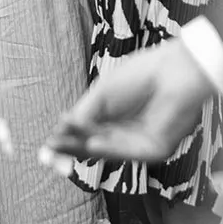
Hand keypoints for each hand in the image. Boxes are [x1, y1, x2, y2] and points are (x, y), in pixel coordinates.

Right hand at [46, 39, 210, 165]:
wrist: (175, 71)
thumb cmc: (141, 75)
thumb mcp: (101, 94)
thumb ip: (82, 115)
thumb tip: (58, 131)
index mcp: (111, 118)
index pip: (83, 134)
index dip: (66, 140)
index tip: (46, 146)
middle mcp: (123, 133)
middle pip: (91, 146)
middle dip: (70, 149)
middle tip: (48, 152)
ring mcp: (138, 143)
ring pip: (106, 151)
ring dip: (83, 149)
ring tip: (61, 145)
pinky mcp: (154, 150)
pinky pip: (127, 152)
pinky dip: (109, 148)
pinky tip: (92, 143)